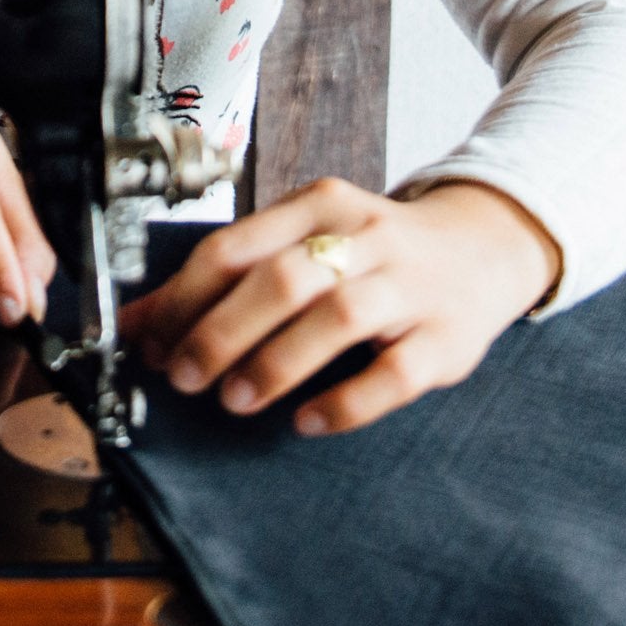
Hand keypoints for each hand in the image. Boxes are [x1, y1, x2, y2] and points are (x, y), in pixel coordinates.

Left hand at [118, 177, 561, 437]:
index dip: (183, 299)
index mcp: (320, 204)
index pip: (236, 247)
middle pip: (282, 279)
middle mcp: (366, 237)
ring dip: (276, 362)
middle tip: (184, 377)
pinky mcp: (447, 339)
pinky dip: (346, 402)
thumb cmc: (374, 253)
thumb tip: (140, 325)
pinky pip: (395, 373)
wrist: (485, 247)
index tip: (150, 343)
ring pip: (338, 317)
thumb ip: (231, 276)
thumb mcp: (307, 241)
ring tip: (235, 400)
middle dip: (221, 332)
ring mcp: (411, 287)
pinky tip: (308, 420)